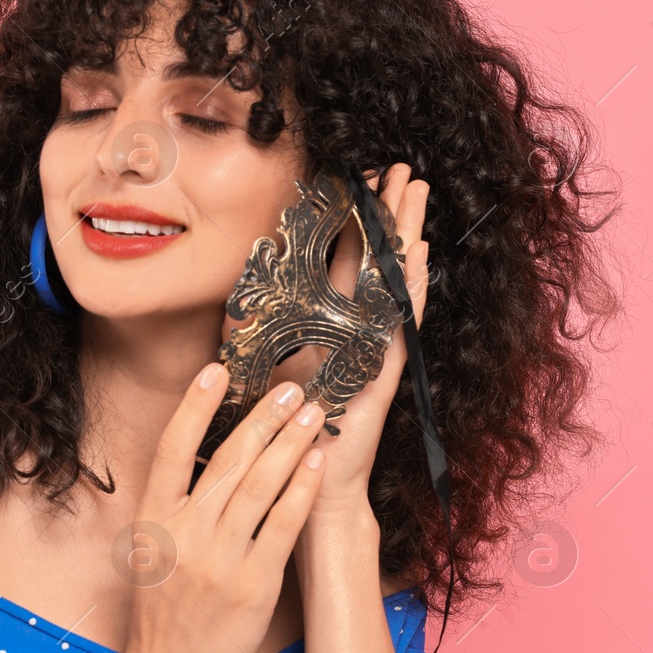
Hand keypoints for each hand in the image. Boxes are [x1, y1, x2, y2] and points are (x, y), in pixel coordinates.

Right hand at [117, 365, 328, 652]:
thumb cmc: (162, 612)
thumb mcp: (150, 552)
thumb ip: (173, 507)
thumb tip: (203, 455)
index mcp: (153, 519)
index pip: (172, 447)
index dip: (196, 404)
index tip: (218, 368)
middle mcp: (185, 533)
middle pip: (228, 458)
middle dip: (263, 416)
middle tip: (291, 386)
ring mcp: (220, 558)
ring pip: (261, 484)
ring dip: (289, 442)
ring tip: (311, 412)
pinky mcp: (254, 582)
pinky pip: (283, 525)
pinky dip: (301, 490)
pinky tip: (316, 464)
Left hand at [262, 162, 430, 519]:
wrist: (312, 484)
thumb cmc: (292, 432)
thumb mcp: (269, 371)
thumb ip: (259, 334)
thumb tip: (231, 296)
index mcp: (335, 326)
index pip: (347, 260)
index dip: (354, 221)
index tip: (360, 180)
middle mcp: (362, 330)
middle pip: (379, 259)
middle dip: (389, 212)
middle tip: (401, 168)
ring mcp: (379, 347)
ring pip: (397, 279)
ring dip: (407, 235)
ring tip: (417, 193)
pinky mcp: (385, 370)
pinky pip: (402, 321)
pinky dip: (413, 288)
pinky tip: (421, 256)